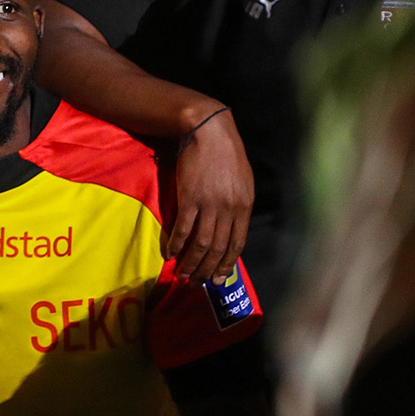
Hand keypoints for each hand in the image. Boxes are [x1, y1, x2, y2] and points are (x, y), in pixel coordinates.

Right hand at [167, 107, 251, 284]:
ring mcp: (209, 204)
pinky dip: (177, 244)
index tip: (218, 279)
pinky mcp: (189, 198)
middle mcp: (229, 209)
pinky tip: (170, 254)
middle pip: (218, 248)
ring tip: (182, 275)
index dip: (227, 263)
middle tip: (196, 284)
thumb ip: (237, 205)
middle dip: (207, 269)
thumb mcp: (242, 181)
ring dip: (191, 262)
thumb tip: (230, 227)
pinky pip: (183, 228)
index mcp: (244, 206)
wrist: (208, 131)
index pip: (237, 243)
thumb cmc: (225, 154)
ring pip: (201, 243)